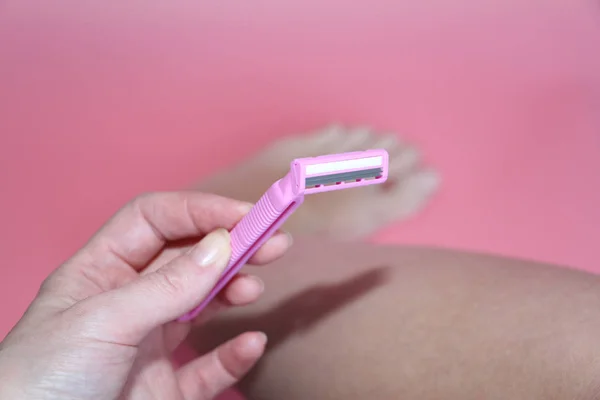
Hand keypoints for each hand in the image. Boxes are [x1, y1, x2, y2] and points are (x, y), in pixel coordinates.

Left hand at [0, 192, 290, 399]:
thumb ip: (166, 286)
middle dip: (230, 246)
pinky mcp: (164, 390)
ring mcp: (147, 346)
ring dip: (234, 291)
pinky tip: (250, 344)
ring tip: (254, 289)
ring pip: (202, 306)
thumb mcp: (102, 322)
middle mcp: (127, 302)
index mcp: (99, 272)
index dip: (199, 211)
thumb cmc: (39, 382)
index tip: (245, 215)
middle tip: (274, 242)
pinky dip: (233, 355)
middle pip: (187, 259)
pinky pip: (207, 367)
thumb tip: (221, 245)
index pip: (154, 221)